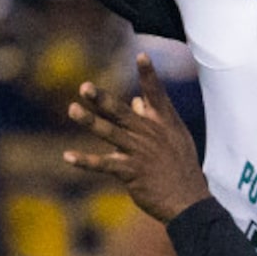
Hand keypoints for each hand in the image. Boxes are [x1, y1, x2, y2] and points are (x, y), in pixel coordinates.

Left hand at [65, 53, 209, 222]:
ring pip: (110, 133)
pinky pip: (103, 164)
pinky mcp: (130, 172)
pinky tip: (68, 156)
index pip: (156, 94)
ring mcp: (139, 152)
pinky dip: (85, 161)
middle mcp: (150, 134)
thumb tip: (135, 99)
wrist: (188, 201)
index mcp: (164, 123)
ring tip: (72, 109)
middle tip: (85, 86)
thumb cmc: (181, 168)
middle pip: (122, 112)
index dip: (149, 75)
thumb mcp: (175, 138)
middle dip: (102, 99)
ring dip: (89, 121)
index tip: (141, 55)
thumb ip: (154, 116)